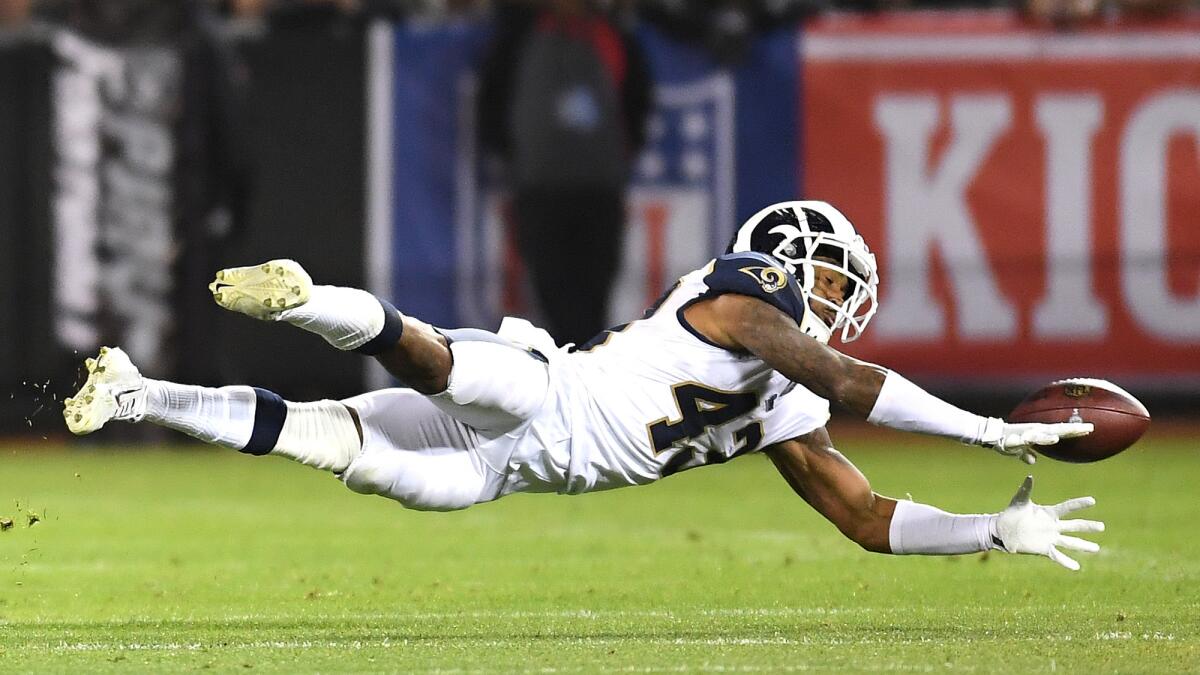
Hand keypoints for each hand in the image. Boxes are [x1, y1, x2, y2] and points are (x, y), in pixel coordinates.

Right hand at [978, 417, 1093, 464]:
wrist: (990, 435)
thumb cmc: (1006, 441)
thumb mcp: (1018, 450)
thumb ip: (1026, 454)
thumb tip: (1032, 460)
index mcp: (1039, 433)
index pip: (1061, 431)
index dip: (1075, 431)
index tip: (1091, 428)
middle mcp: (1036, 431)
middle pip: (1058, 430)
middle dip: (1072, 430)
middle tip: (1089, 428)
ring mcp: (1026, 434)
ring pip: (1043, 435)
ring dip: (1051, 436)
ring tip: (1061, 437)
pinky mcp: (1015, 439)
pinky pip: (1024, 441)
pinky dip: (1031, 441)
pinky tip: (1037, 441)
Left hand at [993, 476, 1103, 570]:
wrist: (1003, 530)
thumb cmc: (1012, 512)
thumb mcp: (1020, 500)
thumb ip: (1026, 489)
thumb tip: (1030, 476)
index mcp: (1049, 513)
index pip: (1067, 507)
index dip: (1079, 504)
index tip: (1092, 501)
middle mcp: (1053, 526)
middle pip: (1074, 525)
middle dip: (1088, 526)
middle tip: (1102, 526)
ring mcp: (1050, 538)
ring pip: (1070, 542)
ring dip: (1083, 545)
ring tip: (1096, 548)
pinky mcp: (1044, 549)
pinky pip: (1058, 556)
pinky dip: (1067, 562)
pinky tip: (1077, 567)